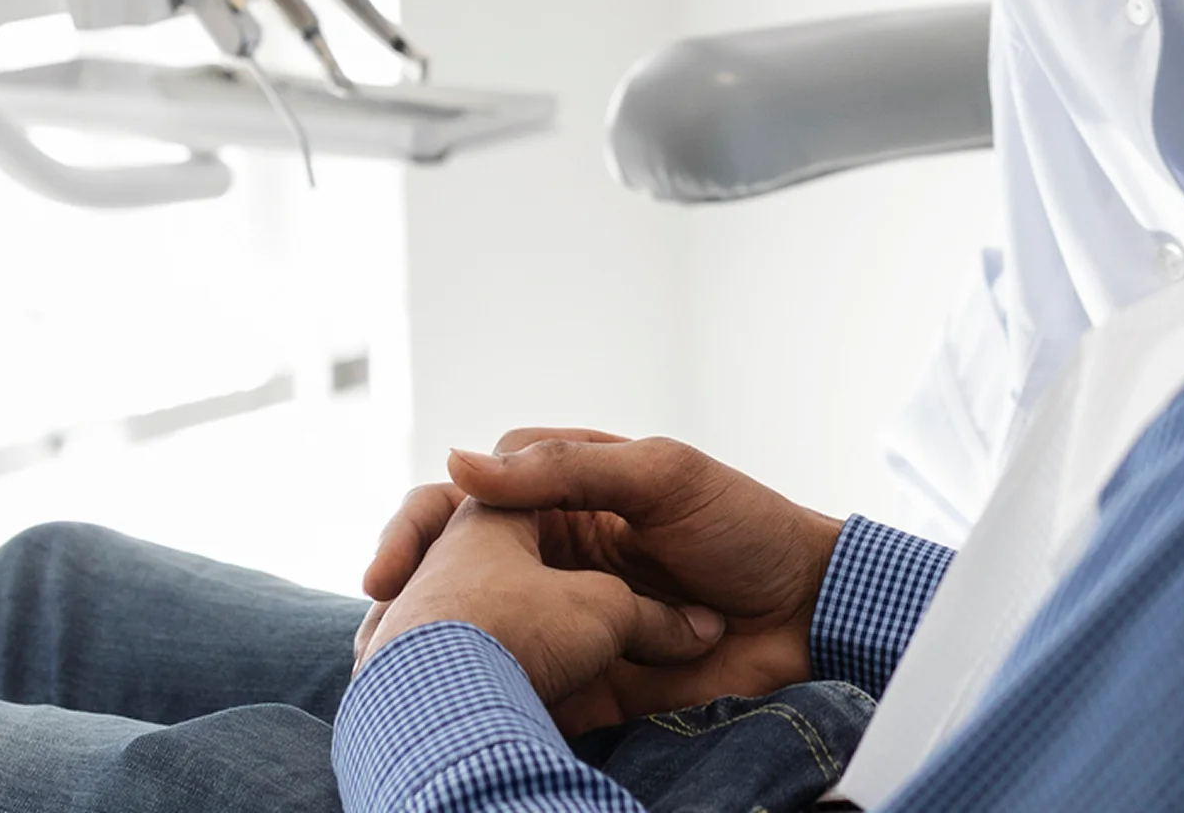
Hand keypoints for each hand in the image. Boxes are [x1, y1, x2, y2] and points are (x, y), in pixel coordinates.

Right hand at [357, 429, 845, 725]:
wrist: (808, 612)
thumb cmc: (744, 525)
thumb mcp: (660, 475)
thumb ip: (567, 470)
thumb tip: (459, 460)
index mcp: (568, 491)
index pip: (471, 494)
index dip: (421, 522)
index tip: (387, 567)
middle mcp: (559, 552)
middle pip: (459, 568)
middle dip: (409, 602)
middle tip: (376, 642)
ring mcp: (572, 615)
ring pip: (487, 635)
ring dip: (445, 660)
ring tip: (402, 691)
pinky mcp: (591, 678)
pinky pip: (532, 692)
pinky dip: (501, 706)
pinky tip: (464, 721)